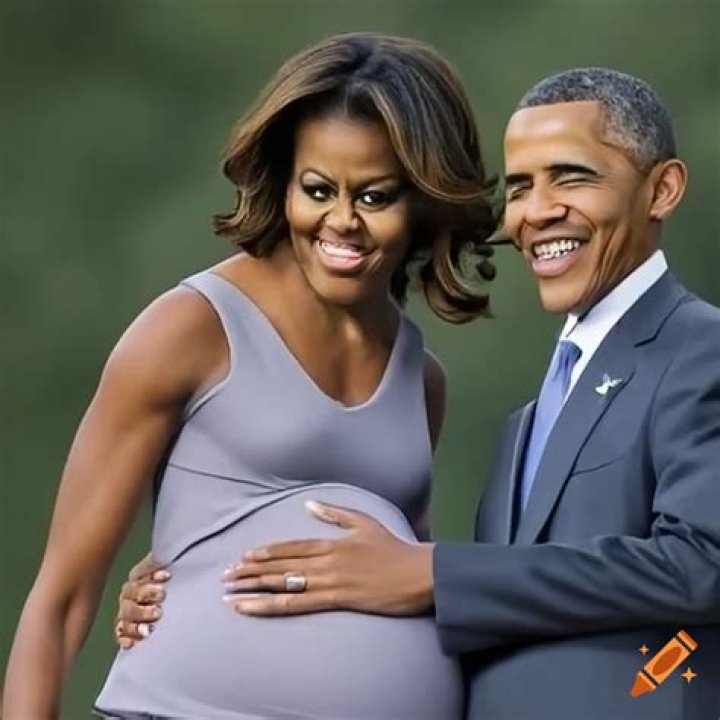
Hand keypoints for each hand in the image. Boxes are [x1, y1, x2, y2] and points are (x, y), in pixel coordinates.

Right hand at [114, 553, 169, 648]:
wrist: (170, 602)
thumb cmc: (170, 584)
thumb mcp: (169, 569)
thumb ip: (165, 561)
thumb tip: (165, 553)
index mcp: (137, 579)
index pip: (139, 575)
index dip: (152, 575)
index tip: (167, 576)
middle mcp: (128, 597)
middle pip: (131, 597)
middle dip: (146, 597)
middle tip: (161, 599)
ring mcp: (125, 615)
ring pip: (125, 618)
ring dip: (137, 622)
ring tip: (150, 627)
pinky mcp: (126, 633)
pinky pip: (120, 636)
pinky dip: (125, 639)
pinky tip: (132, 643)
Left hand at [222, 501, 433, 616]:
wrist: (418, 574)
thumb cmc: (394, 549)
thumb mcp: (365, 523)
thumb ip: (335, 514)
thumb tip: (309, 505)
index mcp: (332, 542)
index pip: (291, 547)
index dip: (266, 552)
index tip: (244, 557)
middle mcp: (326, 561)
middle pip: (281, 566)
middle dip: (251, 572)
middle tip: (225, 577)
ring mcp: (330, 581)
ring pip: (284, 585)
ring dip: (254, 590)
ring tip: (230, 595)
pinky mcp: (337, 599)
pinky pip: (298, 604)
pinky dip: (272, 606)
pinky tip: (254, 609)